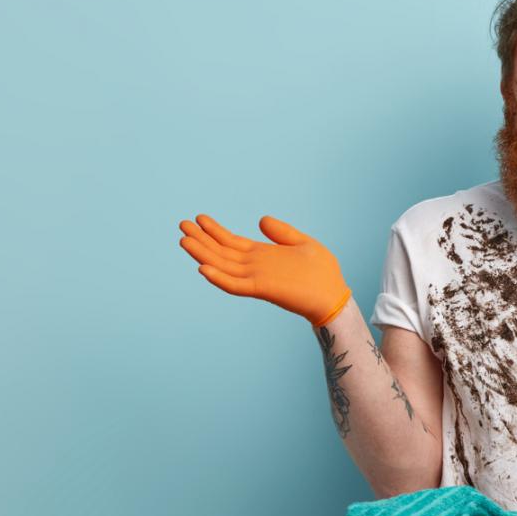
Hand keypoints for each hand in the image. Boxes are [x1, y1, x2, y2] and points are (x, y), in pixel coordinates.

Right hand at [178, 214, 351, 326]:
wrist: (335, 296)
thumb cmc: (323, 273)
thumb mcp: (303, 243)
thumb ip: (282, 232)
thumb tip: (261, 219)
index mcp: (263, 255)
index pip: (232, 242)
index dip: (215, 231)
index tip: (199, 218)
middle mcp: (255, 266)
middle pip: (222, 252)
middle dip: (202, 239)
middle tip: (181, 225)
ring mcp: (257, 278)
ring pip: (223, 266)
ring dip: (203, 254)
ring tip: (184, 241)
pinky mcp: (263, 289)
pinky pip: (236, 285)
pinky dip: (219, 278)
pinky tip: (202, 269)